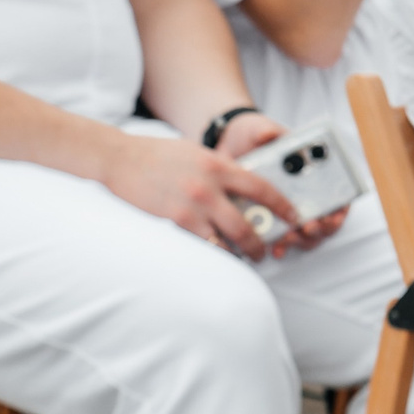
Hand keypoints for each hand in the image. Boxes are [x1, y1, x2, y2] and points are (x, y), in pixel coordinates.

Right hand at [103, 119, 302, 262]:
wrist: (120, 158)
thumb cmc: (156, 154)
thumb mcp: (195, 153)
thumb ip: (218, 168)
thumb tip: (240, 183)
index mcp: (218, 165)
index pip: (262, 187)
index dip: (282, 205)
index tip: (293, 216)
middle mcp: (210, 186)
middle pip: (247, 223)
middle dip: (260, 243)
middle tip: (264, 251)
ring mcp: (193, 206)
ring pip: (228, 239)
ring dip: (240, 253)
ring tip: (242, 259)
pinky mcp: (176, 221)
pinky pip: (204, 245)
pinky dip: (214, 254)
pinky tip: (218, 259)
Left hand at [212, 108, 344, 254]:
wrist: (226, 148)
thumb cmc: (250, 136)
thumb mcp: (257, 128)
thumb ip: (265, 131)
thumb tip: (268, 134)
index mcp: (310, 170)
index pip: (337, 192)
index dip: (340, 207)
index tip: (334, 213)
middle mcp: (304, 193)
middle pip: (324, 220)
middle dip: (320, 227)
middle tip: (308, 227)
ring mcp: (287, 209)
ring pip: (305, 234)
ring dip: (301, 239)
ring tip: (288, 238)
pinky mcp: (268, 220)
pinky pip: (280, 240)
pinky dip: (281, 245)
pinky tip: (275, 248)